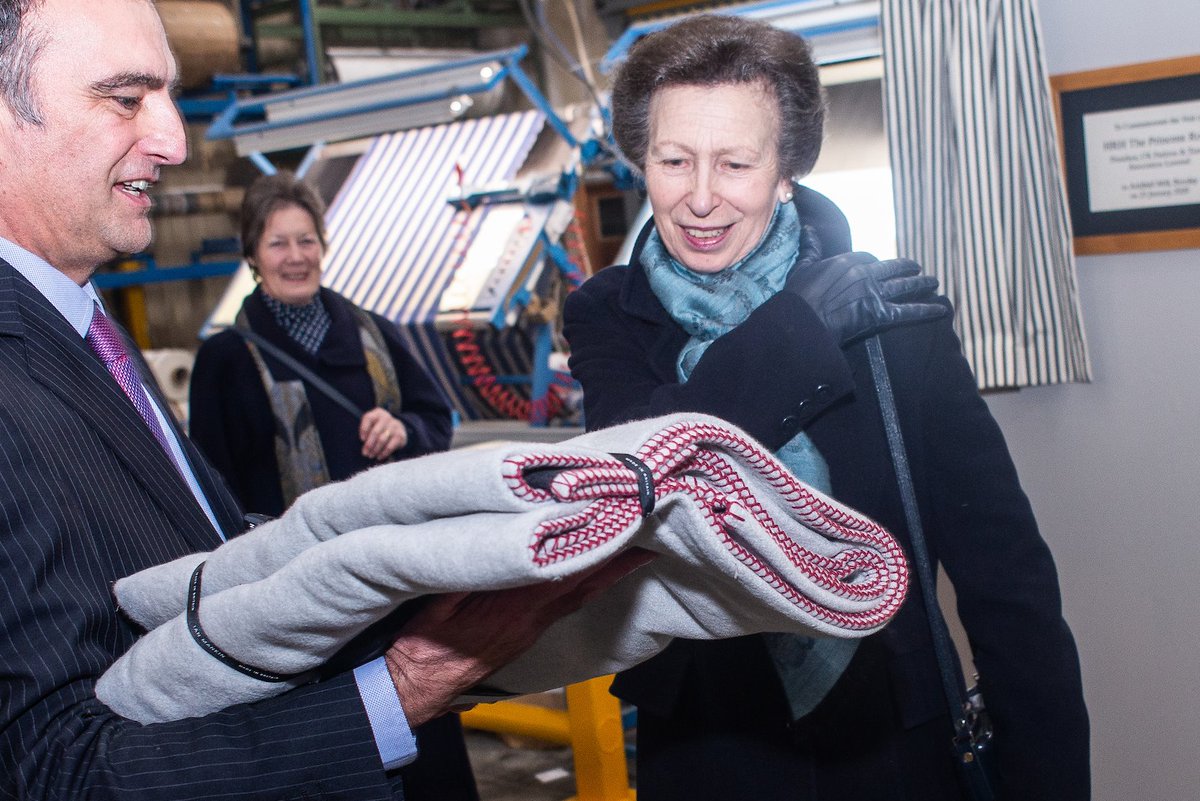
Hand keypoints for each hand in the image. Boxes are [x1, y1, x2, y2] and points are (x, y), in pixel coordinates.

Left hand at [359, 407, 407, 460]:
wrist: (397, 428)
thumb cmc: (379, 427)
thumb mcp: (372, 424)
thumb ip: (366, 430)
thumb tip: (363, 445)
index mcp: (378, 413)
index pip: (368, 418)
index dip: (364, 429)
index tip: (361, 439)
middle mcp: (386, 418)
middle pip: (375, 432)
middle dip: (369, 444)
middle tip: (365, 453)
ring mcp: (395, 426)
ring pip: (382, 440)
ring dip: (375, 450)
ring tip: (371, 455)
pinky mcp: (400, 436)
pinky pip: (390, 446)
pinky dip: (383, 453)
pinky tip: (379, 457)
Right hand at [384, 548, 655, 726]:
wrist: (418, 686)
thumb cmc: (425, 644)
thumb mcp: (439, 598)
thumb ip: (469, 568)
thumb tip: (493, 536)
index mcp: (516, 607)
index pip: (568, 569)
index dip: (596, 545)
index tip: (618, 523)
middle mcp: (532, 618)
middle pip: (586, 583)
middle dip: (618, 560)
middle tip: (648, 538)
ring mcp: (531, 629)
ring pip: (579, 595)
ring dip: (605, 573)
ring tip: (631, 552)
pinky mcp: (525, 634)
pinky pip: (565, 604)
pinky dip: (584, 585)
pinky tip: (590, 575)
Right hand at [786, 251, 947, 344]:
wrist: (803, 321)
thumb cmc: (799, 296)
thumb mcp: (803, 266)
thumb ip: (811, 248)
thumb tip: (808, 229)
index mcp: (848, 261)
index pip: (868, 258)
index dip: (875, 262)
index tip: (877, 267)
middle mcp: (865, 273)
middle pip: (892, 268)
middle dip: (906, 268)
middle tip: (916, 268)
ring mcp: (874, 293)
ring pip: (904, 286)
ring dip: (922, 283)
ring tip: (933, 281)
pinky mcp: (879, 314)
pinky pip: (908, 311)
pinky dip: (926, 310)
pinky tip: (941, 309)